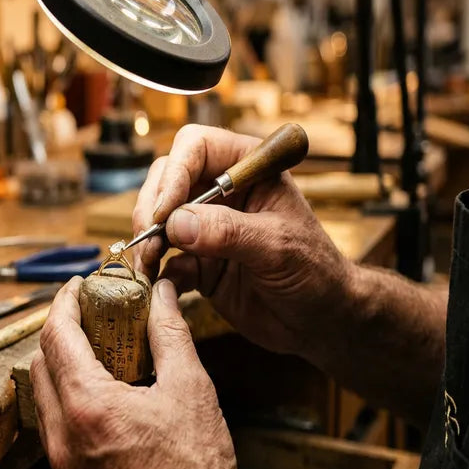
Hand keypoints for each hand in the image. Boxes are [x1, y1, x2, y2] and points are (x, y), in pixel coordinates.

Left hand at [31, 277, 254, 468]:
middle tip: (91, 318)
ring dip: (63, 371)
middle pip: (41, 365)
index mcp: (89, 408)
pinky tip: (103, 404)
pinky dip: (68, 406)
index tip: (78, 287)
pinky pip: (54, 434)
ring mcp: (61, 468)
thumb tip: (164, 297)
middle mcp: (63, 438)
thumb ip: (171, 334)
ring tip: (100, 358)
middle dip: (61, 334)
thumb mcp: (191, 391)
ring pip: (44, 401)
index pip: (56, 336)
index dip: (64, 302)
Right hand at [132, 124, 355, 360]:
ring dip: (148, 240)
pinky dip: (156, 271)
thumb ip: (228, 232)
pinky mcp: (198, 262)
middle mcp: (222, 191)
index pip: (197, 147)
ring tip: (147, 265)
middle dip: (152, 208)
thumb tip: (176, 223)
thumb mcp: (277, 247)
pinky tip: (156, 285)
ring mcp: (207, 226)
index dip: (174, 174)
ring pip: (159, 218)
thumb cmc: (316, 271)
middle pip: (167, 178)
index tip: (164, 212)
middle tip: (149, 242)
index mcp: (248, 167)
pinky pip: (166, 259)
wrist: (322, 320)